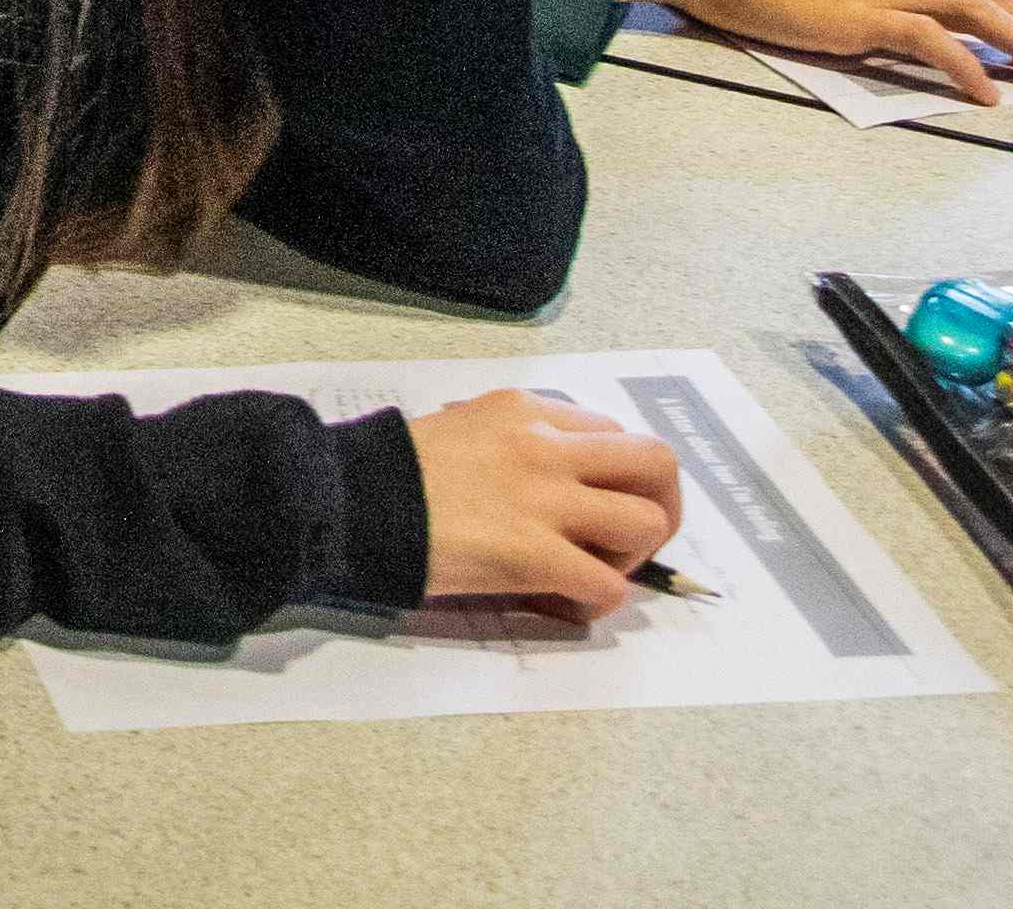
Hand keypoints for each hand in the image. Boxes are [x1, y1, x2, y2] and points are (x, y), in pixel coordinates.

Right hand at [411, 389, 682, 610]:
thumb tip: (534, 477)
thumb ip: (507, 441)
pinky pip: (607, 586)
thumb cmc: (390, 470)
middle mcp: (546, 447)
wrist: (351, 502)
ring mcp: (544, 500)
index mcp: (524, 410)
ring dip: (635, 554)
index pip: (610, 431)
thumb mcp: (458, 427)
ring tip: (600, 568)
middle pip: (655, 461)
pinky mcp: (534, 555)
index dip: (617, 473)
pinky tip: (571, 601)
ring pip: (645, 521)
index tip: (598, 500)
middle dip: (662, 503)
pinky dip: (600, 599)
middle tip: (635, 537)